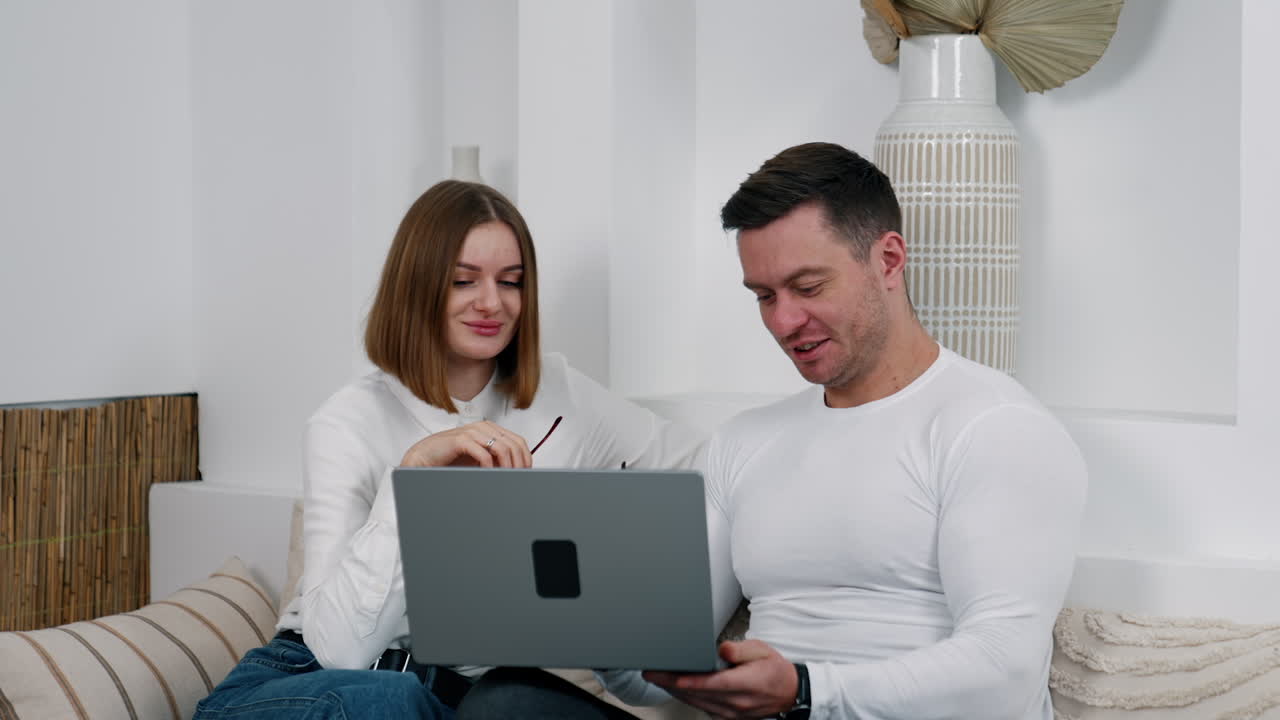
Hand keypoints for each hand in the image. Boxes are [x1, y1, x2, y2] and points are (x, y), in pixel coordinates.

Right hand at [400, 421, 531, 468]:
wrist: (425, 456)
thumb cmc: (451, 458)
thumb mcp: (480, 458)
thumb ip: (496, 460)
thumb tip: (516, 472)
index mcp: (490, 429)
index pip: (518, 441)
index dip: (525, 458)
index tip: (526, 473)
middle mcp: (484, 428)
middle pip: (513, 445)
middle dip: (518, 465)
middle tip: (517, 479)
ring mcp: (472, 432)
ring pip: (502, 448)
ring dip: (506, 467)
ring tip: (504, 479)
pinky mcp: (461, 440)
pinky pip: (484, 454)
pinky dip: (490, 467)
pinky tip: (488, 475)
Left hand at [642, 640, 797, 718]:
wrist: (789, 692)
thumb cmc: (774, 670)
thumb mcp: (762, 650)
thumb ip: (740, 650)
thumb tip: (722, 649)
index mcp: (746, 683)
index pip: (712, 683)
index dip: (690, 681)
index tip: (671, 676)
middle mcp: (737, 702)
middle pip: (699, 694)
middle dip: (672, 684)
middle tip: (651, 672)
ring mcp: (732, 712)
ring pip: (698, 703)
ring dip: (676, 693)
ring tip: (657, 679)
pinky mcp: (729, 717)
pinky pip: (704, 709)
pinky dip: (688, 699)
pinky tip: (677, 690)